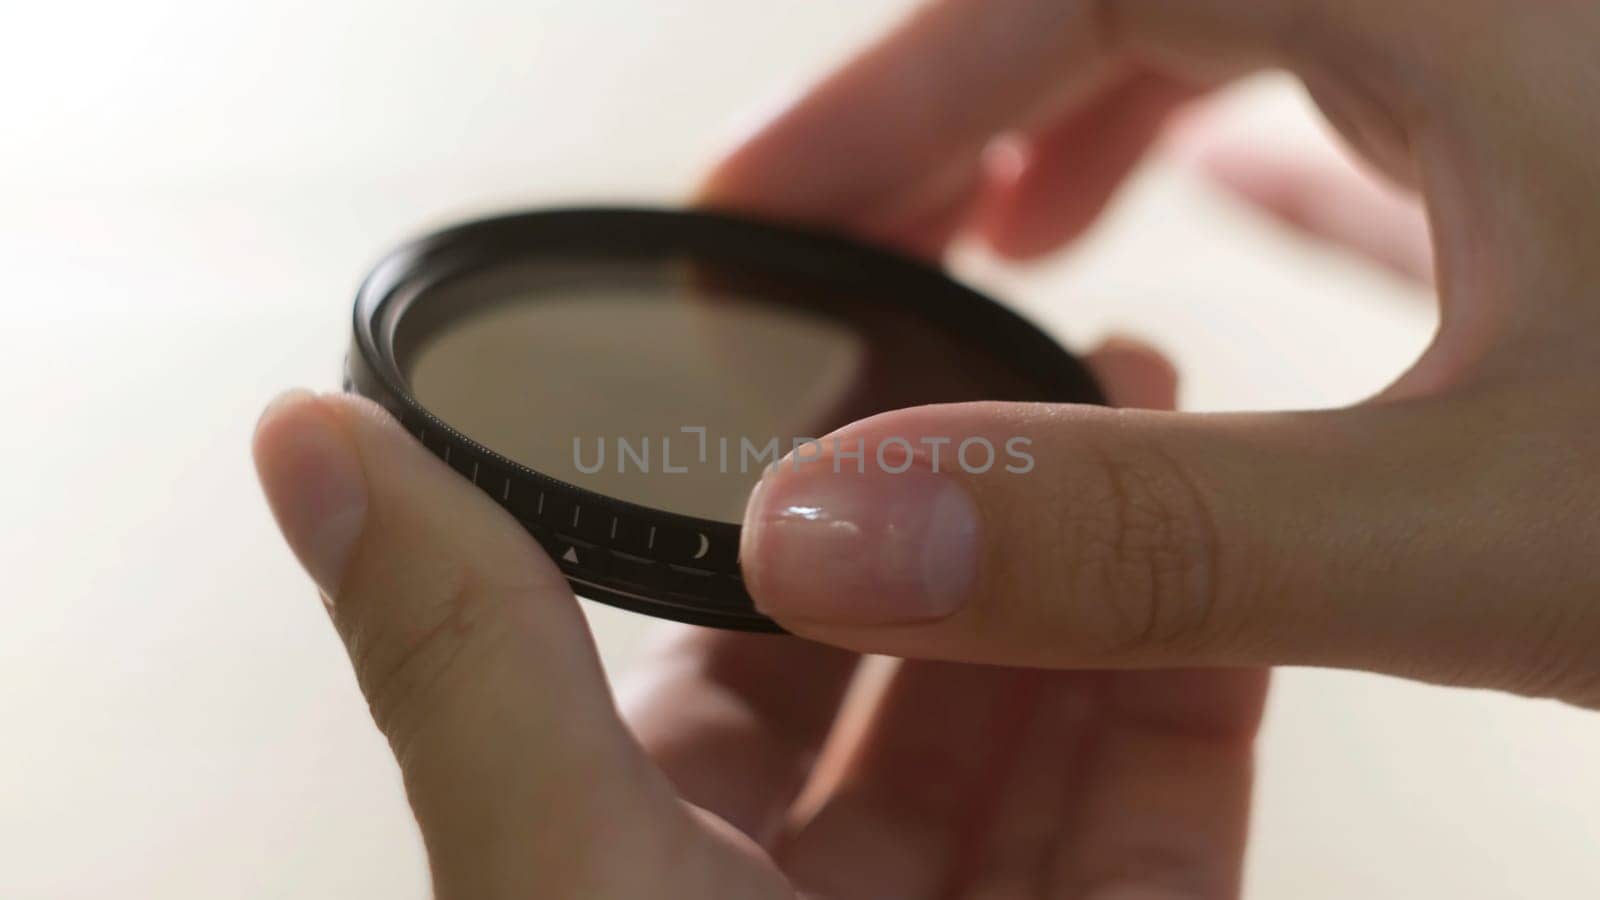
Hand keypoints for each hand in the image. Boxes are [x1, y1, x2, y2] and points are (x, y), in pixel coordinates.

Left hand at [255, 372, 1255, 899]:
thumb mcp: (560, 883)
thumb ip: (459, 653)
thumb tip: (302, 436)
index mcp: (654, 875)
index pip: (717, 645)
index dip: (768, 500)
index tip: (808, 356)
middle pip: (896, 662)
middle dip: (950, 503)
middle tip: (986, 341)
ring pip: (1041, 709)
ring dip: (1078, 553)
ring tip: (1105, 378)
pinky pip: (1165, 800)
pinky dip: (1192, 670)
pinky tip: (1199, 536)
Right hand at [708, 0, 1599, 707]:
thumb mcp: (1489, 527)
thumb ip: (1154, 536)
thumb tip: (836, 534)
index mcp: (1463, 12)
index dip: (888, 93)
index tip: (764, 213)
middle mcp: (1509, 23)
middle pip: (1148, 3)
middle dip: (971, 112)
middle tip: (854, 246)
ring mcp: (1557, 100)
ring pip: (1268, 47)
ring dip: (1108, 125)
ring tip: (1007, 241)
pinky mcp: (1592, 190)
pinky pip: (1387, 123)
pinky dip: (1272, 166)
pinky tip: (1231, 205)